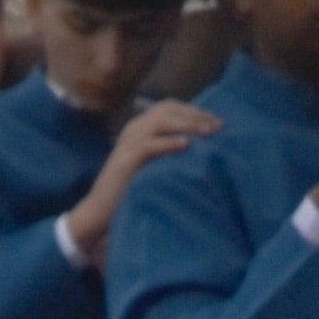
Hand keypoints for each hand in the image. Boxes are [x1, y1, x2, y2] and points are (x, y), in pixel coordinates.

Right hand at [67, 99, 218, 250]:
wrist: (99, 211)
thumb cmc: (131, 188)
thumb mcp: (152, 163)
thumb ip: (169, 150)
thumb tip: (203, 144)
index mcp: (139, 126)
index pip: (170, 107)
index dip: (195, 111)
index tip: (217, 122)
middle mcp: (133, 129)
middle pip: (168, 110)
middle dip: (196, 115)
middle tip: (218, 127)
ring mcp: (128, 143)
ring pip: (160, 122)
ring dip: (187, 125)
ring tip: (208, 133)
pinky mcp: (125, 160)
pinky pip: (149, 145)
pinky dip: (168, 143)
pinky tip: (186, 145)